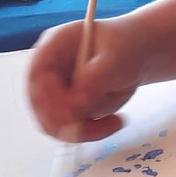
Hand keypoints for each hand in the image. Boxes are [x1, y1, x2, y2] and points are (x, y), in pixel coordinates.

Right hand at [27, 14, 149, 142]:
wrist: (137, 54)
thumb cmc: (125, 46)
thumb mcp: (116, 57)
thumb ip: (95, 78)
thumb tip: (77, 103)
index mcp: (55, 45)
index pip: (38, 74)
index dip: (48, 97)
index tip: (72, 113)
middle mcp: (50, 69)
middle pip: (40, 104)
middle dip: (67, 121)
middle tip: (94, 128)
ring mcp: (57, 90)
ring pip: (55, 123)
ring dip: (85, 128)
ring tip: (115, 121)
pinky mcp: (67, 108)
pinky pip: (70, 129)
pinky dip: (92, 131)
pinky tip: (113, 122)